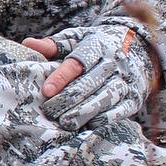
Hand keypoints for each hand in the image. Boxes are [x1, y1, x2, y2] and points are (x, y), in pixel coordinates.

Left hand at [23, 23, 157, 130]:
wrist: (137, 48)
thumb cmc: (95, 46)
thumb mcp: (75, 39)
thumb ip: (53, 45)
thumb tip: (28, 44)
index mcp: (97, 45)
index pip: (77, 62)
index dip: (61, 77)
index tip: (46, 91)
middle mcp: (114, 63)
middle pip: (90, 82)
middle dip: (69, 99)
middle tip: (50, 111)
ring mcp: (126, 80)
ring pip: (106, 97)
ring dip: (85, 112)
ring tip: (66, 123)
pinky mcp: (135, 97)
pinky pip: (121, 110)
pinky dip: (105, 118)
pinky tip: (89, 125)